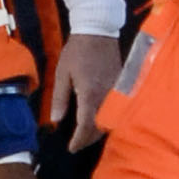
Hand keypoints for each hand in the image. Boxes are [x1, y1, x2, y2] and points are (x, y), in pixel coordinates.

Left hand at [49, 31, 120, 151]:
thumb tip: (56, 120)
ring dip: (98, 131)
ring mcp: (116, 92)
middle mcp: (106, 96)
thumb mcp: (62, 73)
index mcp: (89, 94)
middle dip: (88, 139)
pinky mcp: (121, 86)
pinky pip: (115, 109)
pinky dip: (107, 119)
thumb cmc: (77, 51)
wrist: (98, 31)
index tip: (71, 148)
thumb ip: (60, 98)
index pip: (86, 125)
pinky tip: (98, 119)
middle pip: (100, 127)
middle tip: (76, 144)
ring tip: (85, 135)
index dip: (79, 140)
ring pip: (109, 120)